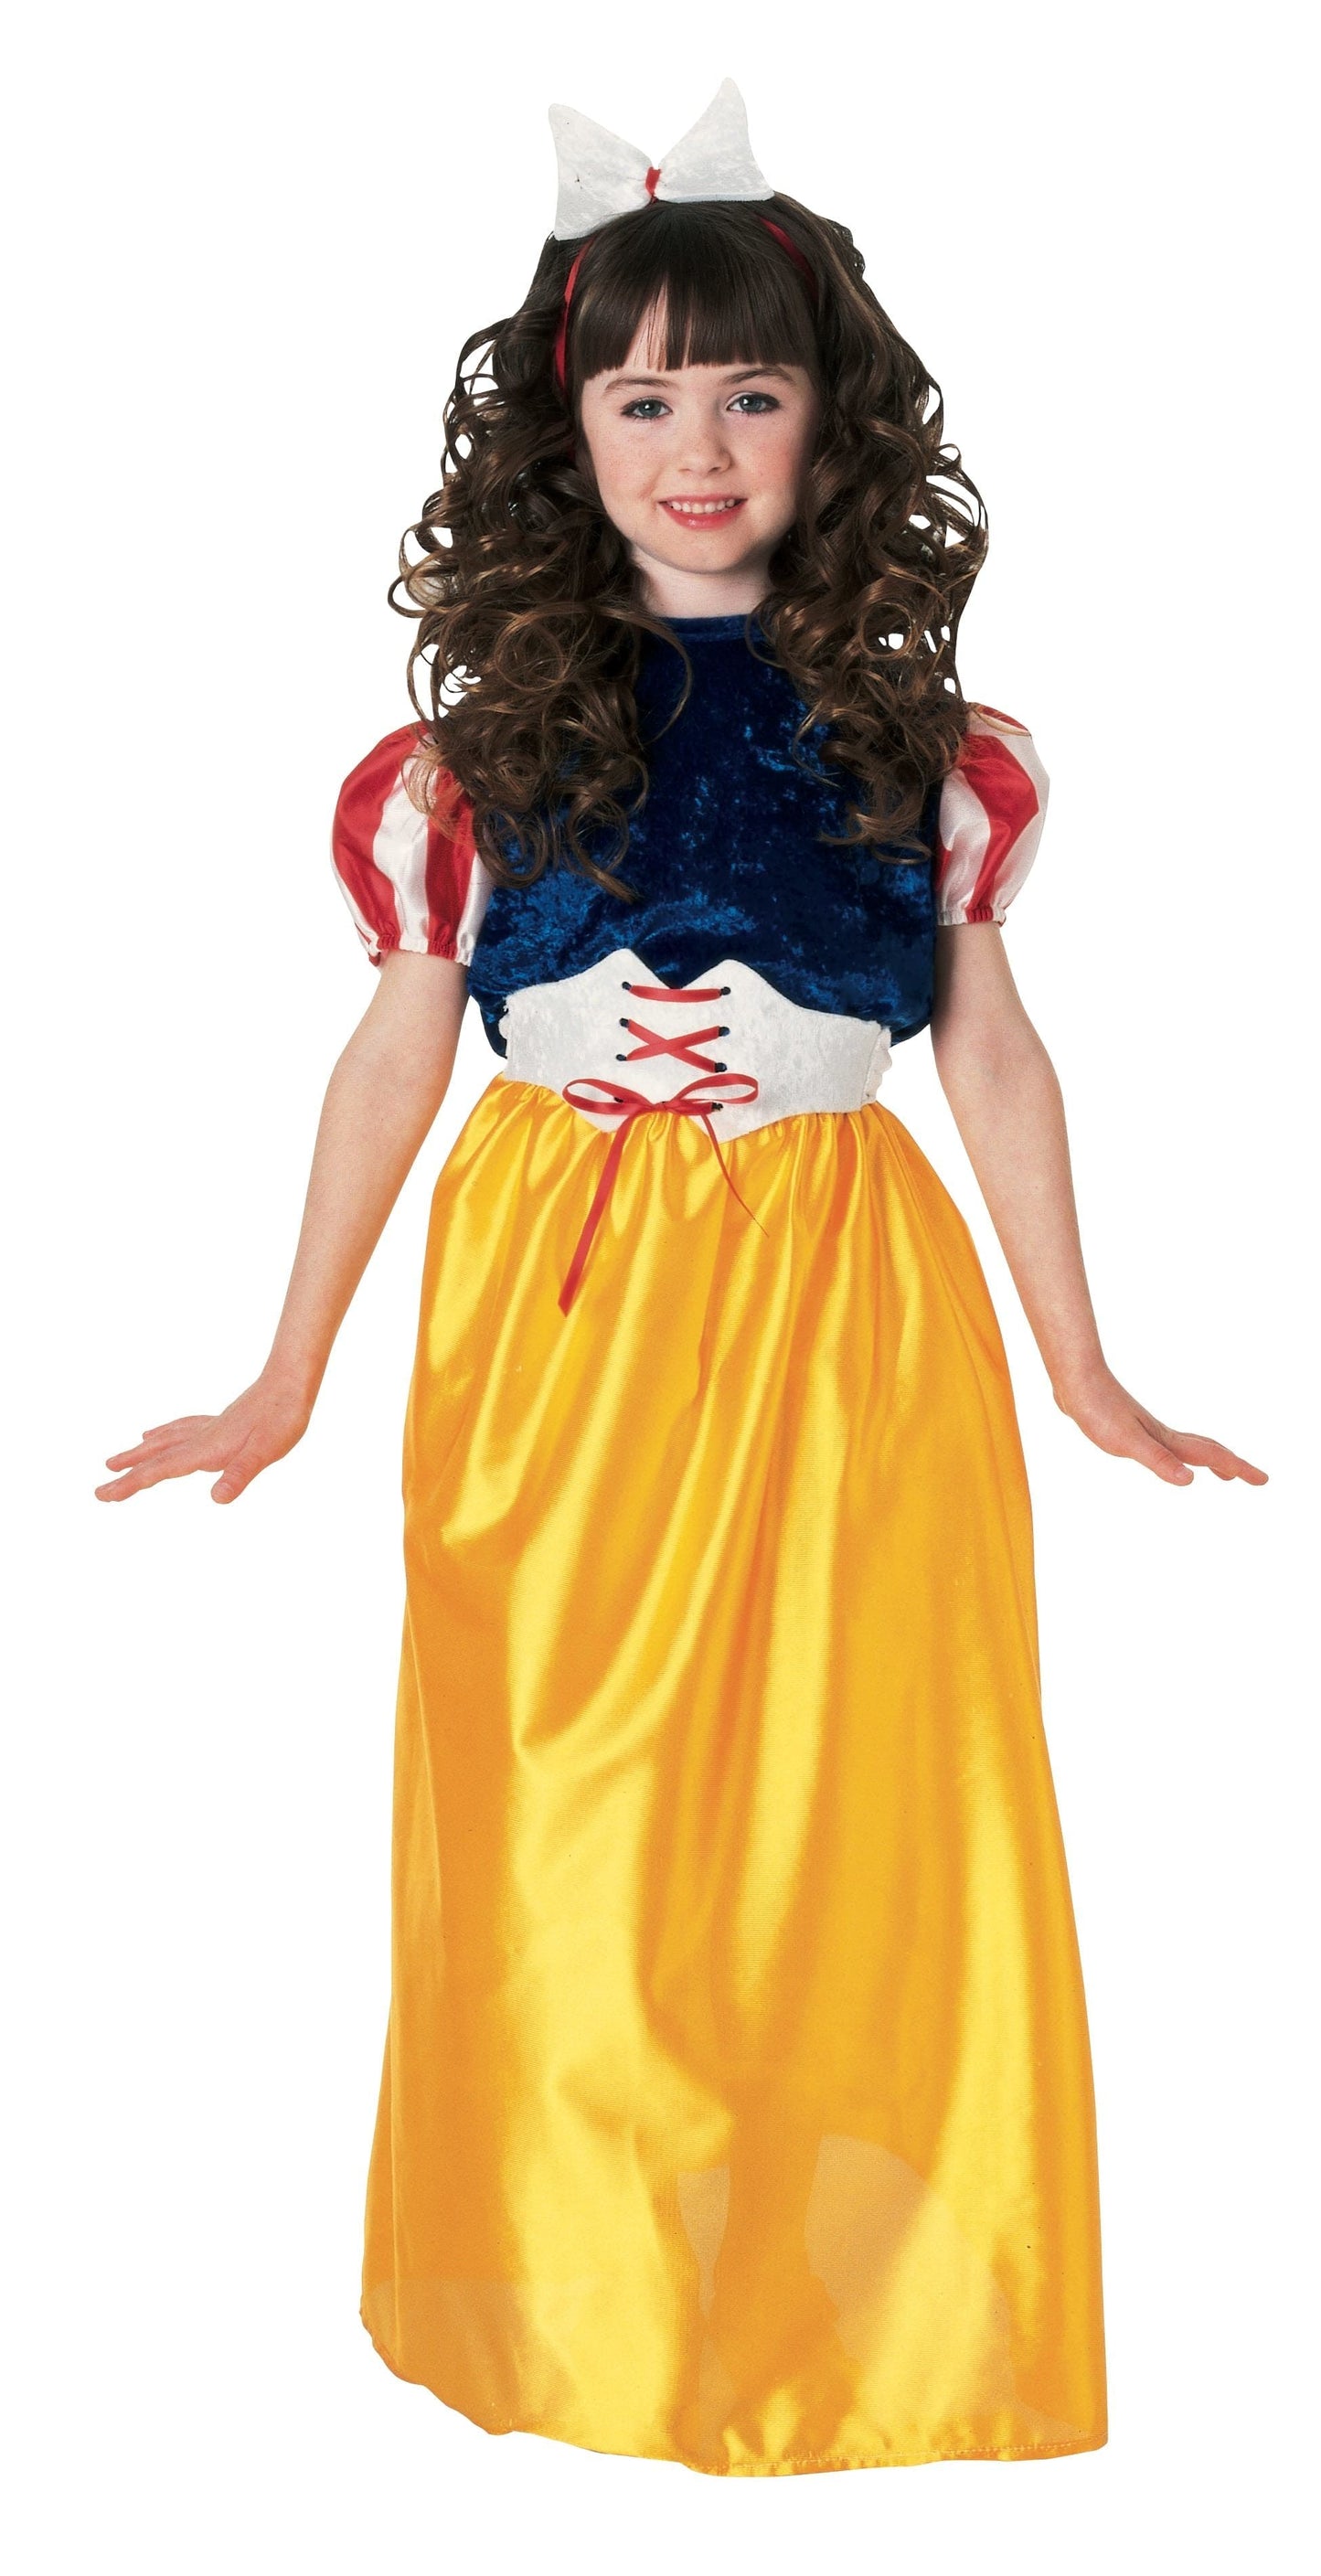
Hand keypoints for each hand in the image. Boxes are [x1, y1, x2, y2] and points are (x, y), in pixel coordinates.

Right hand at [96, 1372, 313, 1504]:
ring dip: (139, 1453)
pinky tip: (156, 1435)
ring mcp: (208, 1428)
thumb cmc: (281, 1420)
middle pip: (155, 1457)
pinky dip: (162, 1435)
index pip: (160, 1470)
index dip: (130, 1484)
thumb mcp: (265, 1453)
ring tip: (116, 1461)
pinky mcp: (218, 1422)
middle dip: (127, 1473)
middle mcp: (200, 1438)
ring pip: (163, 1442)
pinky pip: (179, 1429)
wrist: (291, 1384)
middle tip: (101, 1489)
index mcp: (205, 1449)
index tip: (103, 1495)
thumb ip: (239, 1475)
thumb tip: (217, 1499)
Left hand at [1054, 1366, 1267, 1487]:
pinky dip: (1184, 1453)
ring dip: (1212, 1460)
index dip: (1239, 1468)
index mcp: (1167, 1440)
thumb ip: (1158, 1461)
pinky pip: (1172, 1444)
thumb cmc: (1098, 1410)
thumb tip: (1191, 1481)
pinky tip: (1172, 1456)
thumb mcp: (1127, 1443)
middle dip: (1234, 1465)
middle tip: (1256, 1478)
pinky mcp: (1134, 1427)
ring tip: (1223, 1473)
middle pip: (1209, 1450)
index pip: (1212, 1456)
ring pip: (1190, 1446)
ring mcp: (1150, 1429)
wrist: (1077, 1382)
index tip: (1263, 1480)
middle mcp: (1164, 1434)